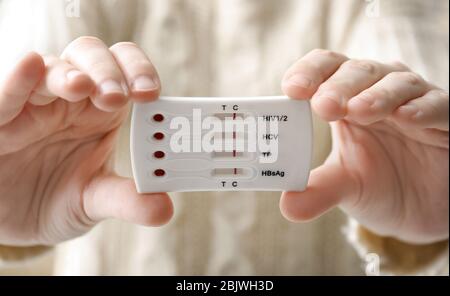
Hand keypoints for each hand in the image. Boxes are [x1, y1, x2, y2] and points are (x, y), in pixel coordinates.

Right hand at [0, 37, 172, 245]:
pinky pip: (9, 92)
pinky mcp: (0, 117)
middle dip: (108, 72)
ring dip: (69, 74)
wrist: (13, 220)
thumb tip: (165, 209)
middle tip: (117, 97)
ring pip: (52, 68)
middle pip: (92, 58)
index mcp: (102, 111)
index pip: (126, 72)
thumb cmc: (57, 199)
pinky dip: (20, 79)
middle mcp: (71, 99)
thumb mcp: (94, 201)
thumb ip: (126, 200)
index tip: (150, 95)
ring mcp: (35, 103)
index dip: (139, 72)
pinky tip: (32, 65)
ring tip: (82, 87)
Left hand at [280, 49, 448, 243]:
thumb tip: (288, 206)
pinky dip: (422, 108)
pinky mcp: (445, 120)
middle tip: (323, 106)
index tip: (291, 89)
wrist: (419, 208)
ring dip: (376, 95)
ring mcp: (413, 102)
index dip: (309, 72)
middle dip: (338, 87)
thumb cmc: (376, 183)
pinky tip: (406, 117)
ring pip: (397, 83)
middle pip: (358, 72)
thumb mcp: (344, 186)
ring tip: (358, 111)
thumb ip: (318, 190)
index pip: (326, 69)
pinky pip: (438, 105)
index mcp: (346, 99)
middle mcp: (378, 92)